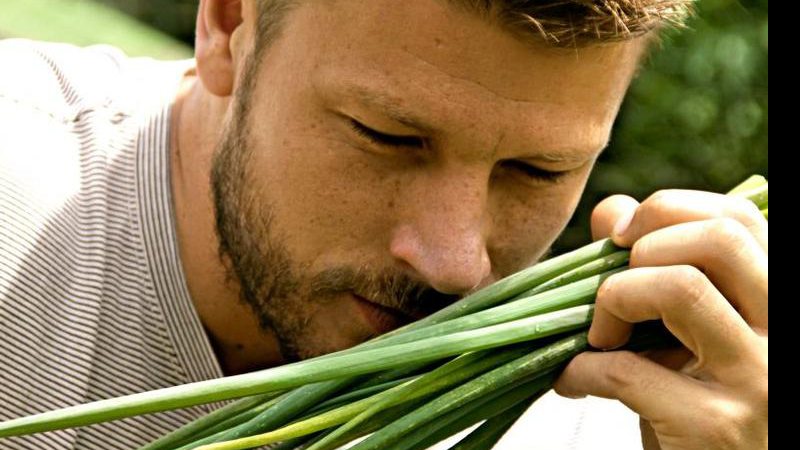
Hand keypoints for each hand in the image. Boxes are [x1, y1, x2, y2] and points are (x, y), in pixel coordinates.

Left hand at [553, 190, 767, 449]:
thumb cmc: (694, 408)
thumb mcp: (683, 335)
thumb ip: (654, 268)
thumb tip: (612, 209)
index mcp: (776, 303)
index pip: (738, 219)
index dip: (668, 210)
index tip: (621, 236)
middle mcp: (785, 335)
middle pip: (720, 239)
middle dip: (642, 247)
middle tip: (610, 287)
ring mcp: (761, 382)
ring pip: (682, 287)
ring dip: (614, 300)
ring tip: (599, 336)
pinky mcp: (719, 427)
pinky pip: (626, 368)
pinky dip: (581, 369)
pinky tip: (573, 380)